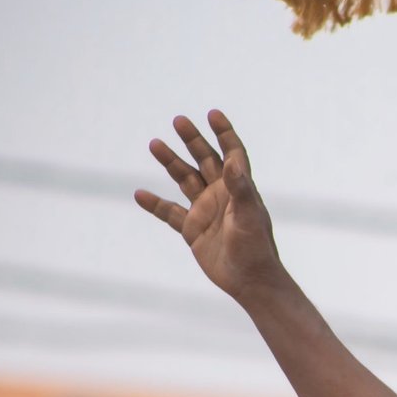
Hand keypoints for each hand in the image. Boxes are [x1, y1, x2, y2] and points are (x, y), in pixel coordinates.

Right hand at [134, 110, 287, 302]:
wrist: (250, 281)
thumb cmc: (256, 249)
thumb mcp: (249, 217)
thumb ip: (240, 188)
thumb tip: (232, 161)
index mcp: (239, 188)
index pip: (233, 153)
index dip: (224, 133)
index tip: (213, 114)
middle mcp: (222, 195)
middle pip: (205, 160)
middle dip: (193, 140)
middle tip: (179, 121)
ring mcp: (206, 211)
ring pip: (185, 180)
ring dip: (170, 162)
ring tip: (155, 143)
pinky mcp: (193, 229)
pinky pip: (170, 213)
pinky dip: (155, 204)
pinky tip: (140, 194)